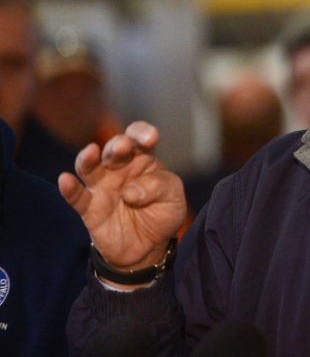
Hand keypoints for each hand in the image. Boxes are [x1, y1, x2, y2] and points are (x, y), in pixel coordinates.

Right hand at [58, 121, 186, 272]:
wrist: (149, 247)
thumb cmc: (162, 212)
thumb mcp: (172, 196)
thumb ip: (158, 186)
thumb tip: (131, 191)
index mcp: (142, 158)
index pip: (138, 137)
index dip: (142, 133)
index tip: (150, 138)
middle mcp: (119, 168)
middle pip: (113, 149)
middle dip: (117, 145)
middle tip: (123, 146)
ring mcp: (102, 186)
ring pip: (89, 167)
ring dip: (88, 158)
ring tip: (91, 152)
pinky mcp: (90, 208)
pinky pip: (76, 196)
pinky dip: (69, 188)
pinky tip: (65, 180)